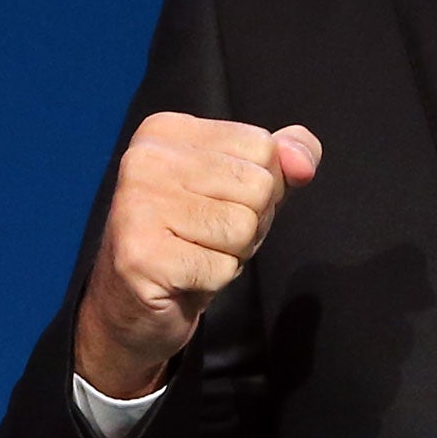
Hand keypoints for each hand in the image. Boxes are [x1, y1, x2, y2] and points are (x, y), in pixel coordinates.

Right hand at [74, 112, 320, 397]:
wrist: (133, 307)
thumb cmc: (194, 238)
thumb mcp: (245, 186)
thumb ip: (284, 159)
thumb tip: (303, 164)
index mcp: (167, 130)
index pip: (263, 146)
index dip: (262, 187)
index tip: (219, 204)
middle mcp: (145, 158)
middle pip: (258, 186)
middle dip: (252, 223)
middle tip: (209, 237)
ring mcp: (137, 206)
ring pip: (244, 227)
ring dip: (234, 253)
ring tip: (198, 255)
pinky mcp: (141, 255)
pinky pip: (223, 267)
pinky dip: (216, 279)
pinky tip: (185, 277)